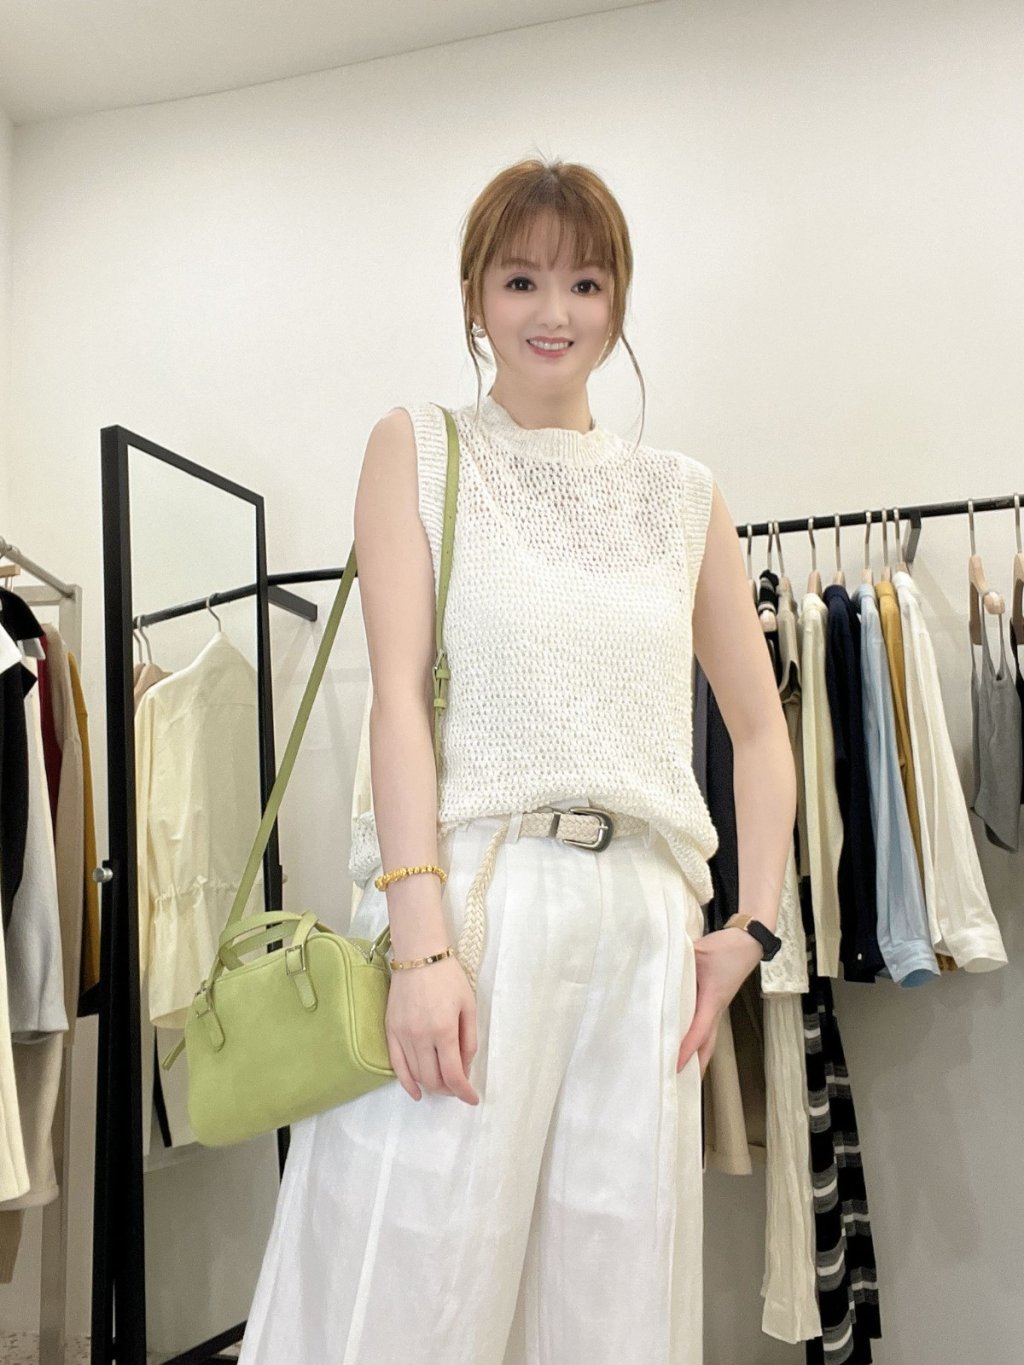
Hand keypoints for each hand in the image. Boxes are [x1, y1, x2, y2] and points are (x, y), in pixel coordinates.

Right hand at [385, 954, 479, 1104]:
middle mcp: (421, 1037)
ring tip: (443, 1085)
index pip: (454, 1074)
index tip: (472, 1099)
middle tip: (459, 1087)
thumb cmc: (448, 977)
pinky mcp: (390, 1031)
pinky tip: (416, 1092)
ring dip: (432, 1086)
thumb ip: (468, 1040)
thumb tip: (465, 1069)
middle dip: (449, 1090)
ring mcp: (402, 1035)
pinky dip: (406, 1083)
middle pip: (434, 1079)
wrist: (418, 954)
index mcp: (444, 1030)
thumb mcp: (468, 1006)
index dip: (464, 1092)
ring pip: (416, 1075)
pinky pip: (396, 1066)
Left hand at [676, 927, 764, 1077]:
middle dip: (695, 1066)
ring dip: (696, 1055)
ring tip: (680, 1072)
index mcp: (712, 1001)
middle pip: (707, 1046)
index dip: (685, 1051)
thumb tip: (658, 973)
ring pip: (707, 1039)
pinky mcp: (715, 1001)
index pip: (698, 1032)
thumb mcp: (699, 953)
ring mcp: (717, 1007)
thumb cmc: (727, 948)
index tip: (673, 1066)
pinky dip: (695, 1038)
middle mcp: (716, 1009)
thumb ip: (679, 964)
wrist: (748, 940)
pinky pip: (705, 1026)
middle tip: (679, 1085)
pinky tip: (683, 1040)